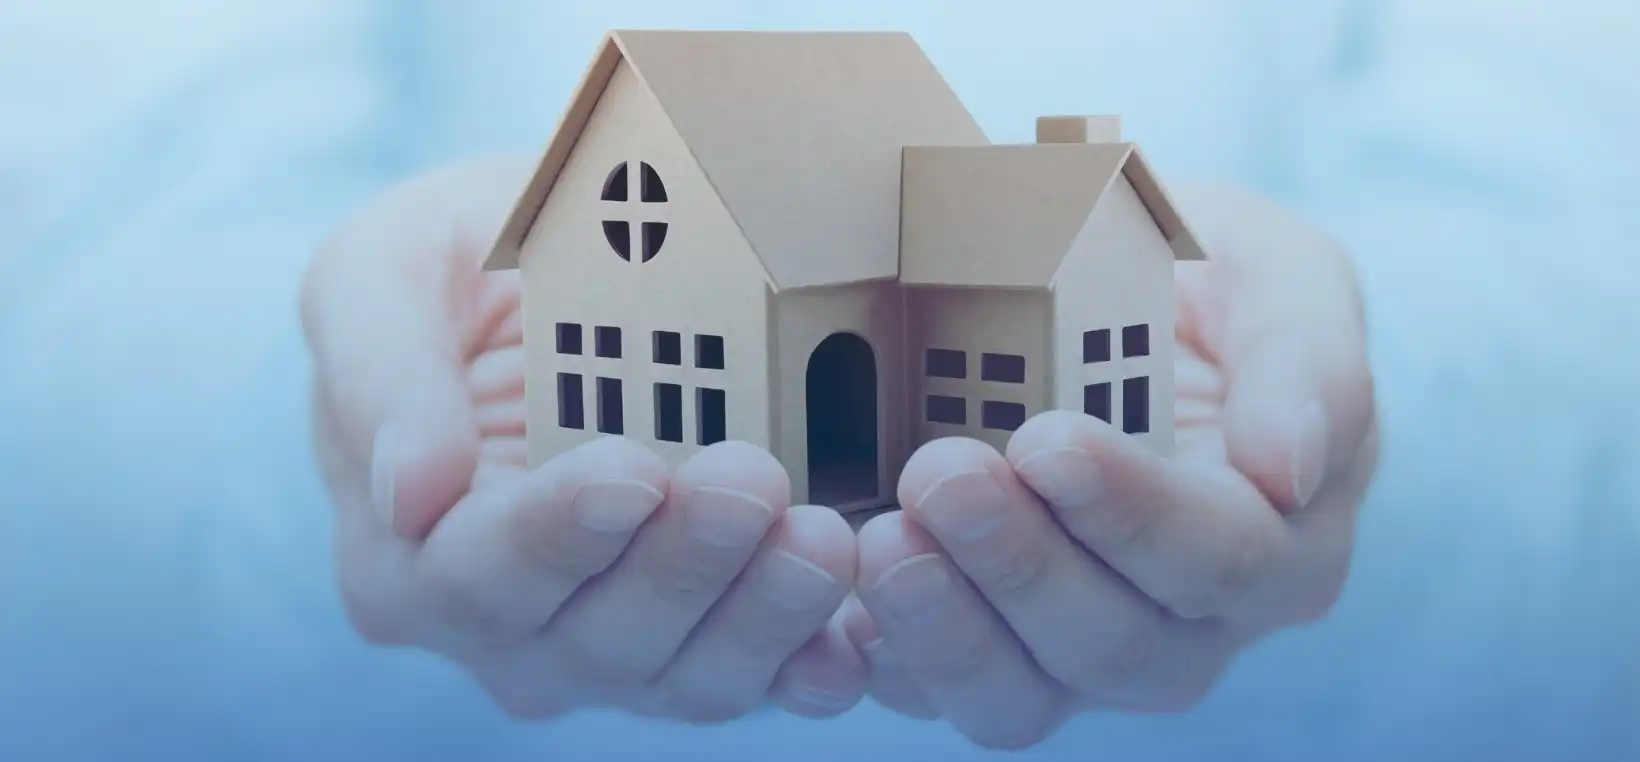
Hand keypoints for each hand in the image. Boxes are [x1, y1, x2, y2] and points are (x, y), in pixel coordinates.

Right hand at [300, 156, 864, 722]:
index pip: (473, 575)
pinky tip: (857, 637)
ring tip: (825, 537)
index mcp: (407, 556)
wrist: (555, 282)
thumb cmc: (454, 270)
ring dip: (762, 616)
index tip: (634, 471)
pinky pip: (762, 678)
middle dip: (681, 565)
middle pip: (593, 638)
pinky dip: (812, 663)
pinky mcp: (707, 639)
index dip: (555, 534)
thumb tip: (405, 493)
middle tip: (755, 480)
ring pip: (686, 674)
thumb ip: (380, 373)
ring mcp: (613, 649)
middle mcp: (507, 630)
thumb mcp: (381, 272)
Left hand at [841, 182, 1379, 748]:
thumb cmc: (1211, 288)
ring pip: (1024, 696)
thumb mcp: (1282, 274)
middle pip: (1114, 643)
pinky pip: (937, 691)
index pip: (1216, 557)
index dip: (1131, 510)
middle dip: (1020, 565)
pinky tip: (835, 598)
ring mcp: (1082, 654)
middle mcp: (1189, 626)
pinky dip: (884, 657)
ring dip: (945, 629)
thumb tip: (1292, 466)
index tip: (1046, 440)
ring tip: (880, 541)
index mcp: (1280, 544)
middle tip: (939, 474)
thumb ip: (1307, 358)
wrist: (1112, 308)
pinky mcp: (988, 652)